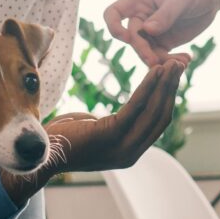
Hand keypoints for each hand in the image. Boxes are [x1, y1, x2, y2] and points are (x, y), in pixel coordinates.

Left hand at [39, 53, 189, 178]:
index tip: (174, 77)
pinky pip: (135, 108)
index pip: (157, 124)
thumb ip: (114, 124)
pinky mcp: (111, 136)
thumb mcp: (95, 130)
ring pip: (153, 111)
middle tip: (179, 65)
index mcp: (129, 152)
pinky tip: (155, 72)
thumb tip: (123, 115)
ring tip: (172, 64)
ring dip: (164, 85)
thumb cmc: (63, 139)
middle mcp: (131, 153)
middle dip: (171, 88)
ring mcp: (123, 147)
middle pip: (161, 117)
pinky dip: (147, 88)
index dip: (168, 99)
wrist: (39, 154)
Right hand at [104, 0, 219, 63]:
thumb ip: (165, 14)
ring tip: (181, 63)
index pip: (113, 13)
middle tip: (158, 62)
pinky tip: (186, 60)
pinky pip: (161, 56)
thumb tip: (147, 30)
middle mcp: (141, 16)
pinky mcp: (164, 42)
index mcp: (139, 0)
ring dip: (160, 60)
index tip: (127, 38)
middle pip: (132, 38)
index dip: (114, 27)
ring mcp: (152, 31)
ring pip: (146, 51)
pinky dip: (171, 61)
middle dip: (143, 51)